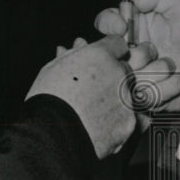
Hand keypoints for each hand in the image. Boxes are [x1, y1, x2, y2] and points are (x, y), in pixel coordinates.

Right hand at [26, 35, 179, 156]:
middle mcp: (119, 74)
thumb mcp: (52, 70)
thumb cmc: (47, 101)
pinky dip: (120, 122)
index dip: (110, 53)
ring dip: (117, 101)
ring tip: (94, 113)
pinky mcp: (131, 123)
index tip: (103, 62)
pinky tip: (102, 126)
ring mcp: (127, 99)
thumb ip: (71, 56)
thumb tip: (77, 45)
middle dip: (114, 78)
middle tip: (95, 91)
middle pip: (126, 70)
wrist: (52, 136)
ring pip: (129, 95)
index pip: (118, 44)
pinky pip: (132, 119)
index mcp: (100, 56)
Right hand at [95, 0, 179, 119]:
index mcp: (135, 27)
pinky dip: (165, 85)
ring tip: (173, 64)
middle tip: (150, 50)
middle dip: (130, 51)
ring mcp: (135, 74)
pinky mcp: (144, 96)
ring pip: (124, 74)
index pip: (106, 21)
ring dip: (152, 68)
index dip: (109, 22)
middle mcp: (130, 50)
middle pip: (106, 52)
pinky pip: (142, 94)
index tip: (121, 26)